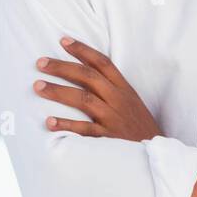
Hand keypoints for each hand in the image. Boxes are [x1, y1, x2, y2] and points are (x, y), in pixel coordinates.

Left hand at [33, 37, 162, 141]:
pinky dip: (66, 125)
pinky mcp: (108, 139)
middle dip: (62, 67)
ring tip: (38, 86)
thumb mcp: (131, 103)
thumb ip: (111, 89)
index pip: (102, 63)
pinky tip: (49, 122)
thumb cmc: (140, 128)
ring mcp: (113, 119)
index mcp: (124, 89)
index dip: (83, 50)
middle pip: (88, 77)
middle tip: (40, 62)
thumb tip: (85, 75)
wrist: (159, 156)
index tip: (63, 41)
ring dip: (58, 91)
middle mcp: (118, 100)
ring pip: (83, 99)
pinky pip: (85, 130)